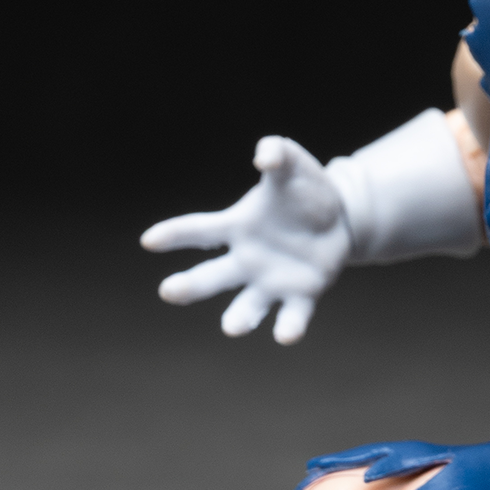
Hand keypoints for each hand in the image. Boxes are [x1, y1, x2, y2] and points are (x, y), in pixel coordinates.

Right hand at [140, 136, 350, 343]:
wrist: (339, 218)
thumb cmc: (304, 190)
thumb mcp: (292, 165)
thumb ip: (277, 153)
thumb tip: (265, 154)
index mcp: (237, 227)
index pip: (199, 231)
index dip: (174, 235)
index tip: (149, 240)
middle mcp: (246, 260)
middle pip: (212, 276)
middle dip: (189, 286)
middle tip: (168, 291)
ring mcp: (271, 281)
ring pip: (248, 306)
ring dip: (239, 318)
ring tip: (231, 327)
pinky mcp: (301, 295)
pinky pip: (292, 315)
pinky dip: (288, 327)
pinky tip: (285, 335)